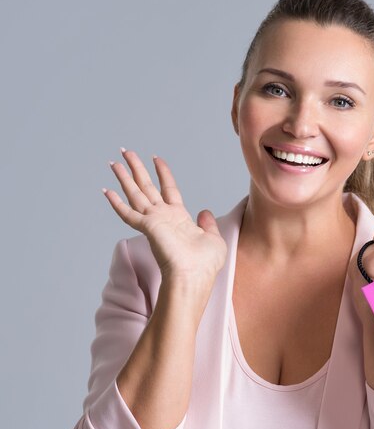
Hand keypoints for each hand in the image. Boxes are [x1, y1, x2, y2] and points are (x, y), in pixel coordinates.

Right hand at [103, 149, 227, 280]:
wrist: (194, 277)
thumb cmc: (204, 265)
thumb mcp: (213, 238)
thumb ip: (208, 224)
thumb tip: (205, 211)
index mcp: (179, 219)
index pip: (169, 190)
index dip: (163, 174)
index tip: (156, 158)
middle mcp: (164, 218)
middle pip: (147, 187)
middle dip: (137, 169)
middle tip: (125, 152)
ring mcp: (154, 222)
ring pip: (135, 194)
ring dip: (124, 178)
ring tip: (114, 161)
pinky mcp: (147, 227)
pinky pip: (128, 213)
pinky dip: (116, 203)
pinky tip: (106, 191)